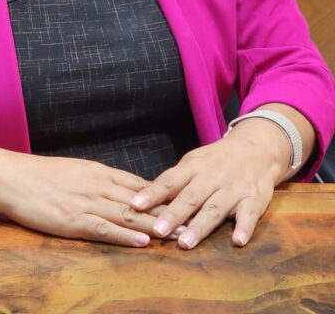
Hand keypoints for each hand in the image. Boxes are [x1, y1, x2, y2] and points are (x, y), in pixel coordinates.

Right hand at [0, 152, 184, 246]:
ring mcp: (86, 202)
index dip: (165, 196)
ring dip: (156, 225)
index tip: (187, 204)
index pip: (140, 184)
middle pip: (141, 201)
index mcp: (99, 172)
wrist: (11, 177)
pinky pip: (104, 228)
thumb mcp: (74, 171)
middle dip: (169, 212)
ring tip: (180, 235)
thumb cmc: (39, 176)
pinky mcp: (73, 219)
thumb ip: (98, 180)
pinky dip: (126, 235)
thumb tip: (120, 189)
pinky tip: (143, 241)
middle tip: (195, 223)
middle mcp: (98, 185)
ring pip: (129, 214)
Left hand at [129, 121, 289, 249]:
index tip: (135, 205)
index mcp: (193, 167)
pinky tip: (237, 241)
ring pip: (215, 208)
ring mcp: (233, 188)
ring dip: (200, 226)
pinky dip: (244, 227)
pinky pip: (249, 214)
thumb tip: (145, 201)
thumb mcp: (193, 163)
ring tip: (185, 243)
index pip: (170, 180)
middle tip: (157, 231)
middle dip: (173, 214)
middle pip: (190, 197)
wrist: (255, 148)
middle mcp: (212, 177)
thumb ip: (174, 182)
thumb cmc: (215, 160)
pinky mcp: (254, 199)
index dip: (153, 193)